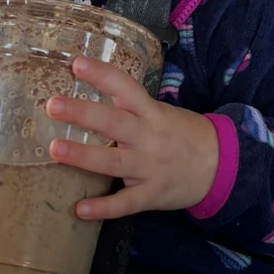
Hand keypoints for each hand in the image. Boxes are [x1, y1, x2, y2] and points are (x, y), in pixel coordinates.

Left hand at [45, 57, 219, 220]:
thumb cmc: (182, 135)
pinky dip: (103, 208)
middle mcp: (149, 137)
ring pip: (114, 162)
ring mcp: (150, 167)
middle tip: (53, 106)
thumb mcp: (161, 113)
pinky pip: (126, 203)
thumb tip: (92, 92)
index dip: (102, 74)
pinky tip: (79, 209)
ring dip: (84, 156)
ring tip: (55, 150)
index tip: (76, 64)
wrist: (220, 166)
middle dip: (83, 113)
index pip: (126, 87)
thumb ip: (131, 107)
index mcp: (151, 113)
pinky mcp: (152, 195)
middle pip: (114, 122)